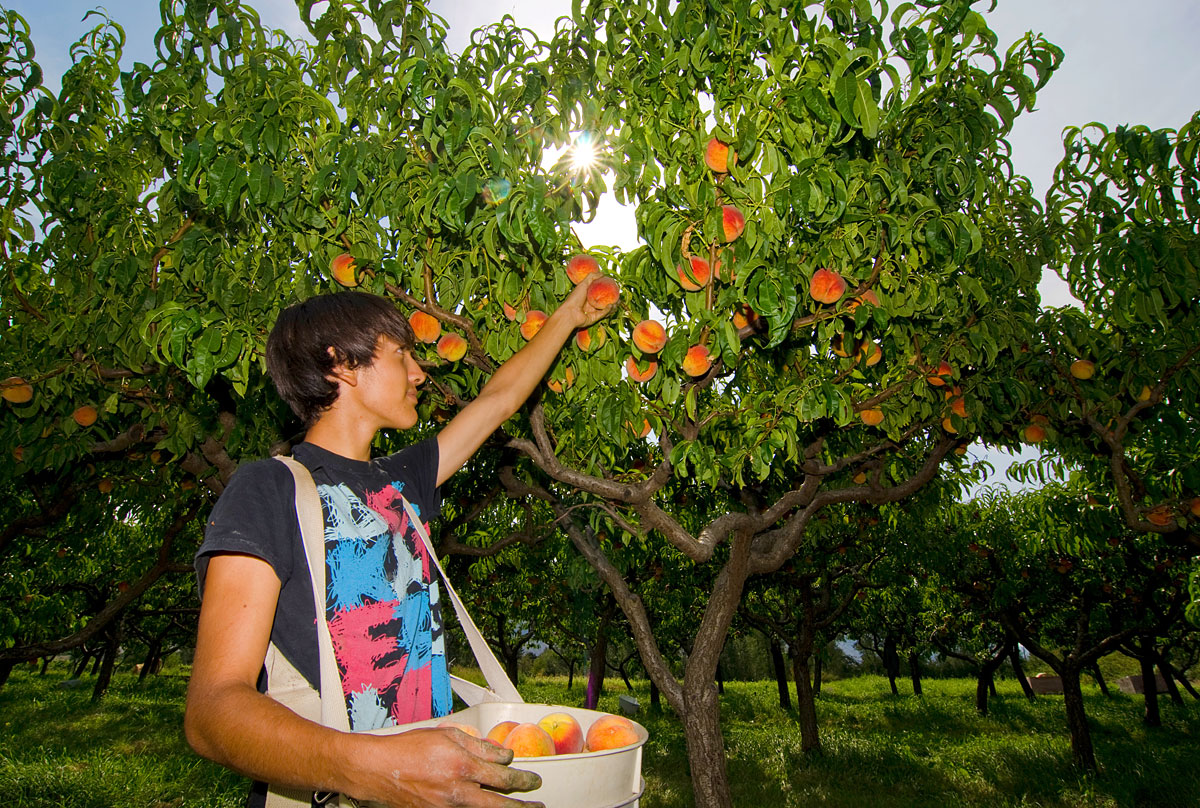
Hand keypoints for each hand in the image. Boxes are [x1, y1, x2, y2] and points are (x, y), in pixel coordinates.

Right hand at [343, 726, 543, 807]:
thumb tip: (503, 755)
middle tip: (538, 804)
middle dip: (523, 806)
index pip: (503, 777)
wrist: (378, 769)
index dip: (523, 779)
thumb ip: (479, 746)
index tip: (533, 778)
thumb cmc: (408, 748)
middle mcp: (458, 791)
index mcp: (462, 766)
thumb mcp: (448, 736)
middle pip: (500, 805)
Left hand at [559, 273, 617, 329]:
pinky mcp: (595, 318)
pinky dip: (608, 310)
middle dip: (613, 298)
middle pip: (605, 300)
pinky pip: (604, 313)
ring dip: (613, 305)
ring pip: (606, 308)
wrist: (570, 313)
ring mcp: (593, 311)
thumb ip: (592, 277)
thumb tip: (602, 273)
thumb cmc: (574, 298)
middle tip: (618, 295)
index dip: (607, 290)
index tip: (614, 287)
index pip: (600, 292)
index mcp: (588, 295)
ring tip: (617, 301)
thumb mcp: (583, 284)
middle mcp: (591, 303)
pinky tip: (611, 305)